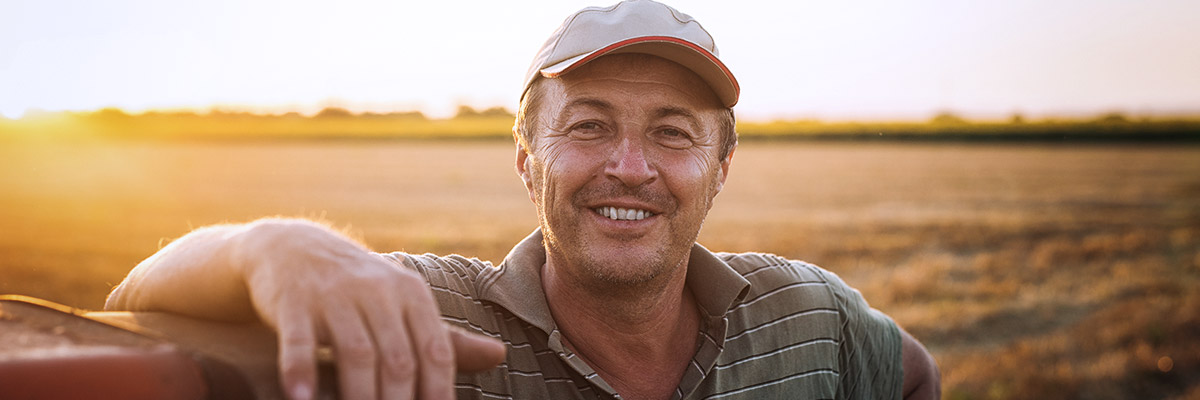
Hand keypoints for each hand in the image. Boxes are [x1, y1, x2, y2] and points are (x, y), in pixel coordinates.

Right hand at [234, 220, 504, 399]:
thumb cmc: (360, 290)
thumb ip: (446, 338)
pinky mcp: (294, 301)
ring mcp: (335, 294)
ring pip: (356, 353)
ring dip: (360, 396)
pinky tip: (301, 398)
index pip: (436, 353)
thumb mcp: (405, 305)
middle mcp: (378, 291)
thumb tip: (500, 356)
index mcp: (412, 294)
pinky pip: (299, 341)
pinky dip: (300, 371)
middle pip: (398, 359)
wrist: (293, 248)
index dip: (439, 394)